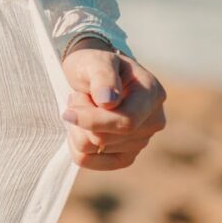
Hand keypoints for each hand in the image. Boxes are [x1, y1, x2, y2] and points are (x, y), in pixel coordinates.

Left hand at [59, 44, 166, 169]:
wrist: (93, 74)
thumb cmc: (95, 65)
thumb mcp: (95, 61)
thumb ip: (103, 77)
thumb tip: (109, 102)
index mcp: (152, 94)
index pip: (126, 121)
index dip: (93, 120)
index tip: (67, 112)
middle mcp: (153, 121)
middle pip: (105, 138)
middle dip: (82, 118)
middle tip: (80, 97)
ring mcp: (142, 141)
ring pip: (94, 150)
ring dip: (78, 128)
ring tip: (85, 107)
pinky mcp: (126, 156)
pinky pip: (90, 161)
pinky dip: (76, 145)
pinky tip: (80, 127)